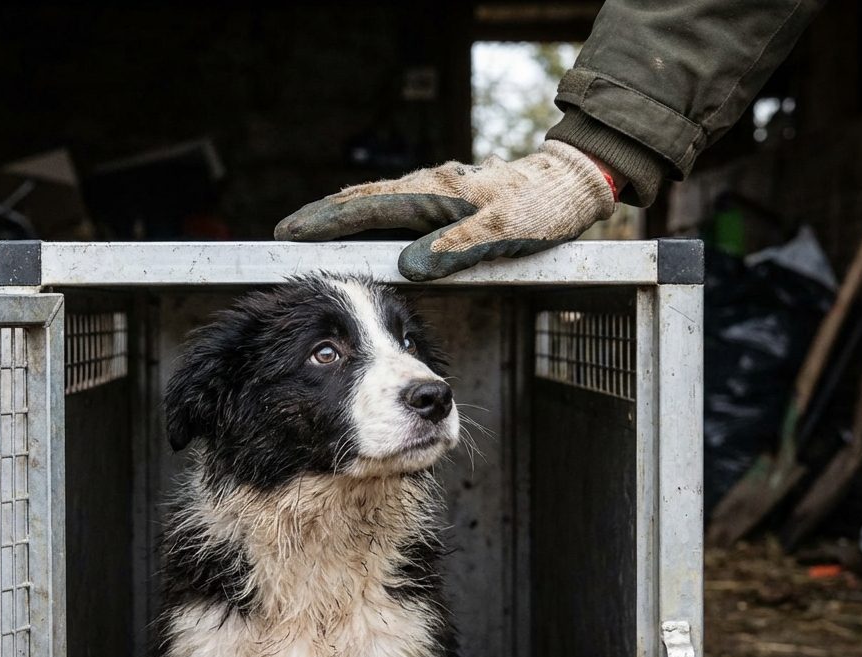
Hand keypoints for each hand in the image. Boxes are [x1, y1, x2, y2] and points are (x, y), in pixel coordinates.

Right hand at [274, 140, 617, 280]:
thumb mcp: (504, 233)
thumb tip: (409, 267)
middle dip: (324, 217)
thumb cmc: (544, 209)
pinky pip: (398, 211)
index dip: (326, 221)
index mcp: (434, 194)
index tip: (292, 232)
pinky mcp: (447, 200)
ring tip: (313, 235)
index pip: (366, 207)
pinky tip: (368, 235)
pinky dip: (372, 220)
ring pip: (378, 204)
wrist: (573, 184)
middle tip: (288, 234)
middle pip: (362, 202)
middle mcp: (428, 187)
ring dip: (344, 217)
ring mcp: (436, 192)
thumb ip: (456, 250)